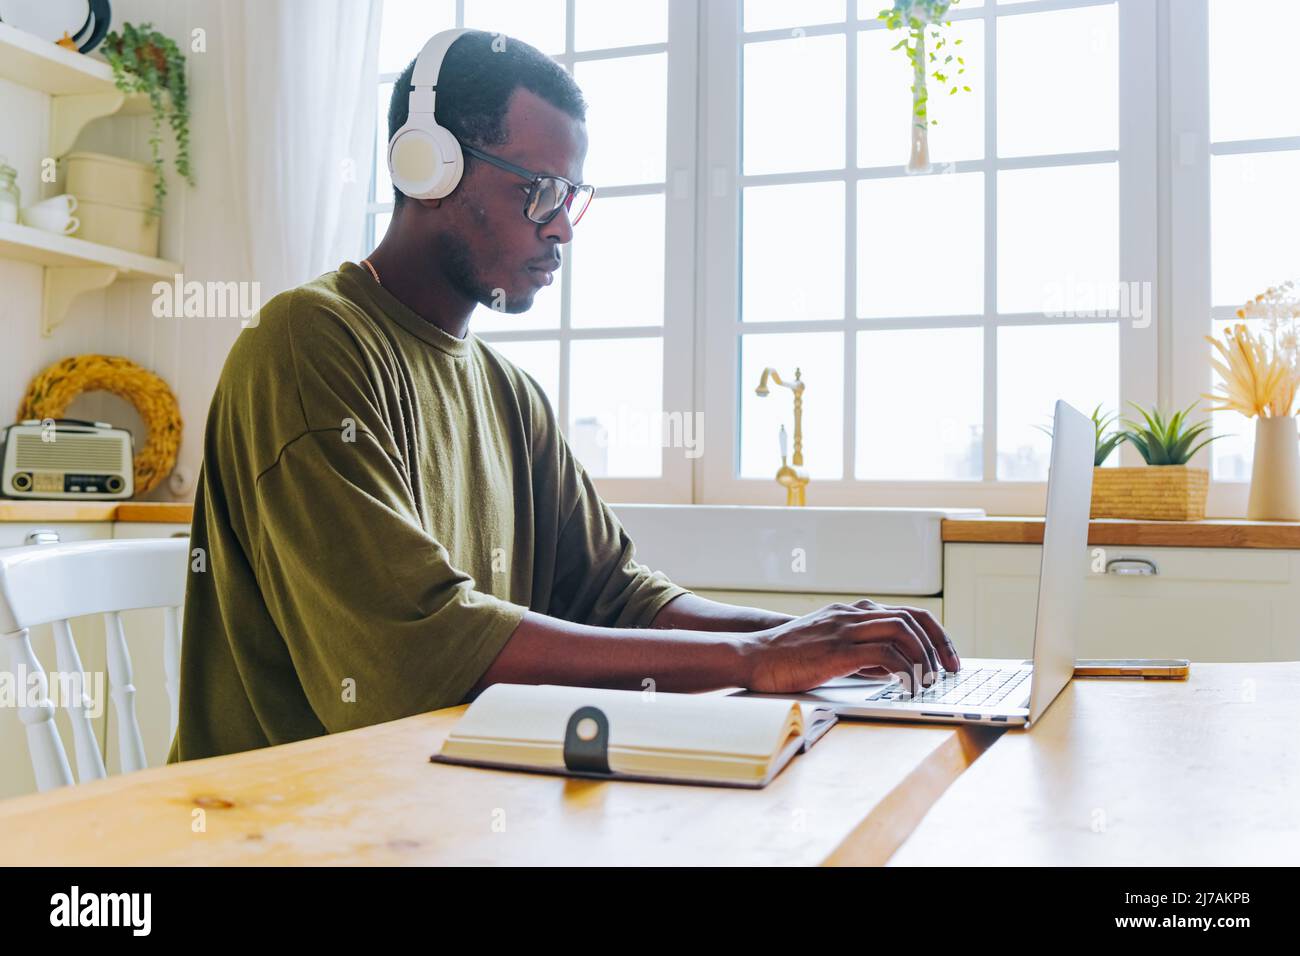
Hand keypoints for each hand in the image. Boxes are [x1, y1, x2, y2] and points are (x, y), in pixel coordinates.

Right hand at [738, 600, 959, 694]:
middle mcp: (851, 614)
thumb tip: (892, 669)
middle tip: (952, 669)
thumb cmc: (787, 658)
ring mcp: (844, 629)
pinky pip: (884, 654)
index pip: (906, 612)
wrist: (752, 656)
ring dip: (925, 657)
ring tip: (932, 680)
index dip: (934, 633)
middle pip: (912, 617)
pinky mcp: (837, 650)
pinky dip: (905, 670)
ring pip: (902, 631)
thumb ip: (860, 652)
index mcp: (851, 611)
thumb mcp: (829, 648)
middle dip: (939, 644)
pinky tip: (909, 686)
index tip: (947, 657)